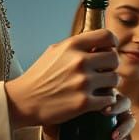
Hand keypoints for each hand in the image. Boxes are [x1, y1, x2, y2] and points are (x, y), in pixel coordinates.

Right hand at [6, 29, 120, 128]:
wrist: (23, 101)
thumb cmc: (39, 77)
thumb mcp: (54, 52)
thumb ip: (76, 46)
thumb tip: (97, 43)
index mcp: (72, 46)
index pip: (107, 36)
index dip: (113, 43)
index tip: (110, 50)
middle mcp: (79, 61)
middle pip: (114, 58)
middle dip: (111, 66)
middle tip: (103, 73)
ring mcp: (83, 82)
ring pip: (114, 79)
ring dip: (109, 85)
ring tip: (99, 88)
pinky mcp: (84, 103)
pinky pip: (109, 99)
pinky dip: (105, 101)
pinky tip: (97, 101)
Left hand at [41, 93, 134, 139]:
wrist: (52, 128)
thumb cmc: (52, 107)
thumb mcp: (56, 95)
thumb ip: (61, 86)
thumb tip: (58, 76)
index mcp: (97, 89)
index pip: (112, 85)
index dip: (111, 88)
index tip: (97, 94)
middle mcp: (108, 102)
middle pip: (123, 100)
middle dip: (119, 106)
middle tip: (105, 112)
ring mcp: (112, 118)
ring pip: (128, 118)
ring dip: (125, 127)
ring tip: (113, 137)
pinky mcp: (114, 133)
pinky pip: (127, 136)